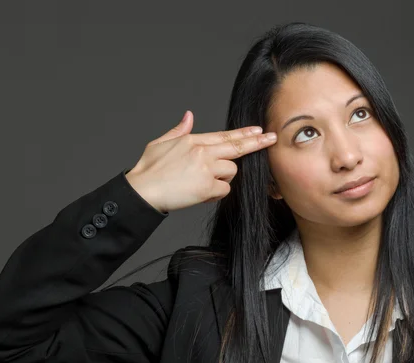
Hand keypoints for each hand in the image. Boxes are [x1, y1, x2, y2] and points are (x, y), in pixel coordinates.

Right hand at [125, 110, 276, 212]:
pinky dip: (215, 194)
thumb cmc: (148, 171)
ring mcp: (206, 168)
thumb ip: (178, 130)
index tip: (258, 129)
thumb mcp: (161, 143)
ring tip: (200, 183)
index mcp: (192, 140)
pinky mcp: (207, 186)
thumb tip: (189, 116)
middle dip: (257, 142)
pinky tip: (201, 194)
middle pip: (237, 146)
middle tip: (271, 138)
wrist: (142, 191)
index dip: (243, 133)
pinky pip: (224, 189)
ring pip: (230, 171)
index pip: (225, 135)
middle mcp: (202, 151)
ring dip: (222, 179)